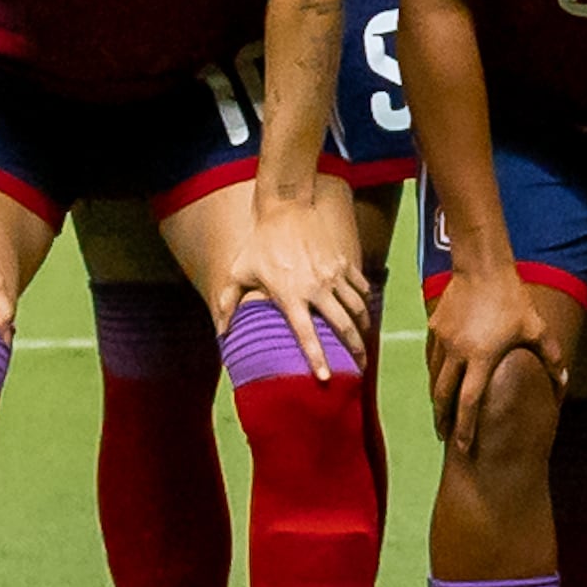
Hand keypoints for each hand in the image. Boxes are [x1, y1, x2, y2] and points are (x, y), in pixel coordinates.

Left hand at [235, 177, 377, 376]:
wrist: (286, 207)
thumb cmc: (260, 242)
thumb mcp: (239, 271)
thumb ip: (228, 303)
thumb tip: (221, 333)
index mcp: (291, 296)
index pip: (307, 335)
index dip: (317, 359)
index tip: (326, 378)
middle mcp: (317, 288)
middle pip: (343, 327)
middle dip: (355, 350)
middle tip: (360, 368)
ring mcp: (334, 275)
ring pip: (357, 309)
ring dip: (363, 329)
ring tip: (363, 344)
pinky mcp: (344, 262)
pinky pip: (361, 287)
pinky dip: (365, 302)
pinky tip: (364, 312)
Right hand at [423, 259, 560, 443]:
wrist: (481, 267)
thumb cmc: (512, 299)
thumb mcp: (536, 328)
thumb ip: (551, 357)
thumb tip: (564, 382)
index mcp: (481, 357)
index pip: (468, 402)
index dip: (464, 427)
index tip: (461, 447)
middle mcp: (457, 353)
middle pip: (443, 396)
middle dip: (443, 419)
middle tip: (444, 436)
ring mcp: (442, 341)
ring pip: (433, 378)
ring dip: (436, 398)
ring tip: (440, 413)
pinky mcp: (434, 329)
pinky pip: (431, 358)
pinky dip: (434, 373)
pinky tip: (438, 380)